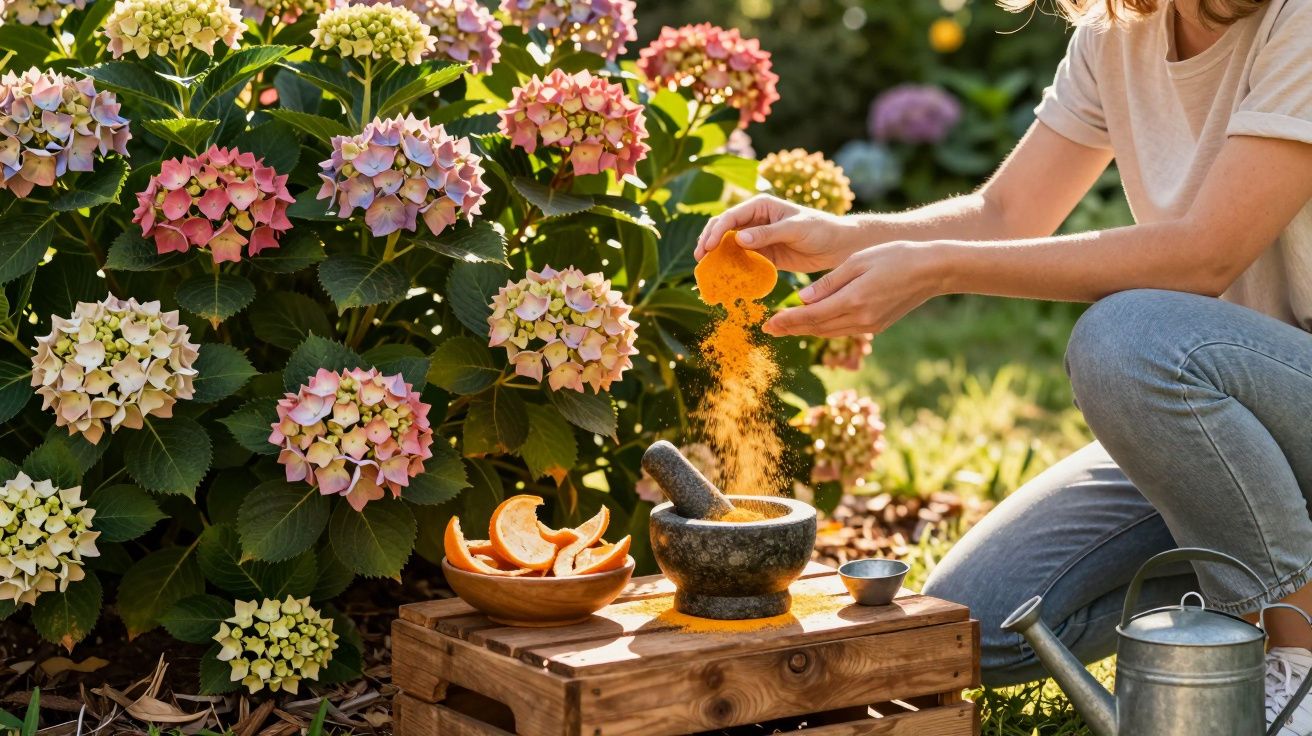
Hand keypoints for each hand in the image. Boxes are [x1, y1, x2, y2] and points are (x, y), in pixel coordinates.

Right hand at [695, 194, 858, 271]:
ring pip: (729, 246)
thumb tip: (738, 238)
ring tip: (706, 270)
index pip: (731, 216)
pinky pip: (742, 261)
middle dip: (709, 242)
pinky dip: (732, 268)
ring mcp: (757, 238)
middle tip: (700, 260)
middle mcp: (755, 220)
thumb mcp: (795, 229)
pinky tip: (724, 278)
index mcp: (760, 206)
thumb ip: (768, 234)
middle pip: (723, 229)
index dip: (716, 231)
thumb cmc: (820, 229)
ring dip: (717, 257)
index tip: (708, 247)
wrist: (838, 246)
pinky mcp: (763, 255)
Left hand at [763, 242, 944, 336]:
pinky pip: (844, 329)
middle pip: (817, 328)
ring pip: (830, 331)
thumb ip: (829, 282)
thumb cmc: (895, 256)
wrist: (933, 270)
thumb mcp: (858, 262)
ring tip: (785, 328)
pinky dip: (826, 327)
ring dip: (806, 330)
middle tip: (767, 330)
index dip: (787, 321)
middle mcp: (860, 318)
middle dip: (791, 329)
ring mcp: (870, 325)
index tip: (767, 324)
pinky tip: (814, 323)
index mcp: (853, 300)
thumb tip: (803, 300)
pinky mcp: (878, 325)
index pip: (811, 316)